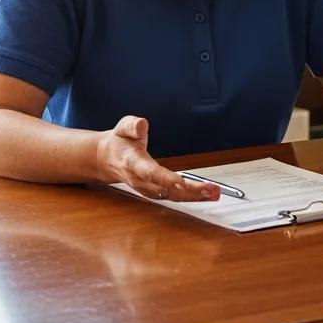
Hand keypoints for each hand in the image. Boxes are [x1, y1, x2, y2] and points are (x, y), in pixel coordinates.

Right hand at [96, 115, 218, 201]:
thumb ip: (132, 126)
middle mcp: (141, 180)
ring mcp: (148, 189)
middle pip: (166, 189)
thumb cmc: (119, 141)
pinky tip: (207, 195)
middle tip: (211, 189)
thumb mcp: (122, 127)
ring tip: (214, 193)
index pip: (150, 173)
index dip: (166, 179)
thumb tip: (142, 125)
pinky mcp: (155, 192)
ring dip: (194, 196)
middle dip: (190, 191)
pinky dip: (191, 197)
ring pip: (172, 196)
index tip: (181, 182)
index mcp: (133, 163)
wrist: (107, 158)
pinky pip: (174, 197)